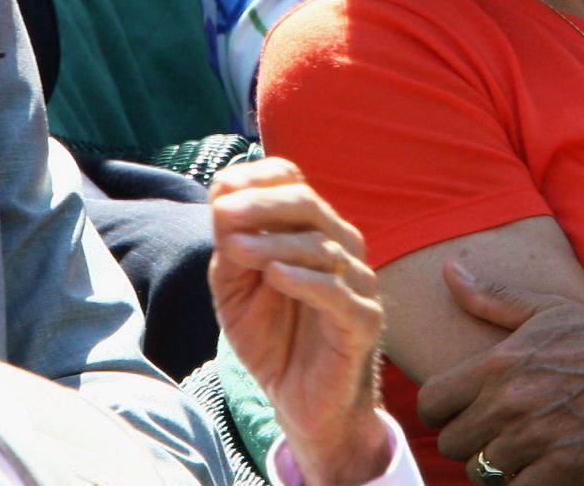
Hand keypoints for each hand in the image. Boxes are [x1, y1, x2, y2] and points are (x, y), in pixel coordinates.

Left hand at [209, 158, 390, 485]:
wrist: (299, 402)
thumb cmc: (271, 339)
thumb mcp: (235, 290)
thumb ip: (230, 250)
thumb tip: (221, 205)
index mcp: (313, 230)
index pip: (293, 183)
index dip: (257, 179)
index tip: (219, 189)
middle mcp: (341, 247)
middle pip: (308, 204)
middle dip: (261, 203)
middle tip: (222, 213)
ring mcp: (358, 283)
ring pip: (321, 246)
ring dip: (274, 241)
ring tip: (235, 247)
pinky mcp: (363, 321)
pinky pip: (338, 293)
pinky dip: (304, 280)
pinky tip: (274, 275)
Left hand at [418, 266, 583, 485]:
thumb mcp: (545, 309)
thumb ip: (490, 299)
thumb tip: (449, 271)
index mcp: (498, 362)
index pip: (431, 401)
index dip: (439, 410)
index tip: (459, 410)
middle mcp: (511, 402)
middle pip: (451, 442)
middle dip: (467, 440)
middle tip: (490, 434)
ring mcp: (537, 438)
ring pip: (481, 471)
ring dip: (494, 465)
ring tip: (516, 450)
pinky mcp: (567, 469)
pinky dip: (524, 482)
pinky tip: (539, 467)